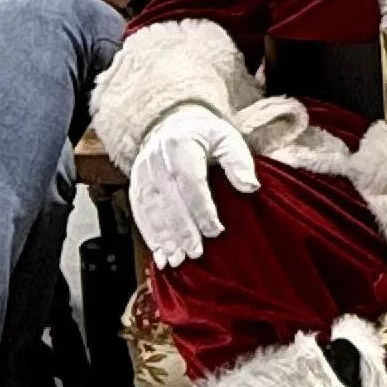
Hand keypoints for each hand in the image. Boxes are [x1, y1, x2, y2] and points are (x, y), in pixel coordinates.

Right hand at [128, 103, 257, 267]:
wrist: (172, 124)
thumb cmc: (205, 135)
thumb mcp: (227, 138)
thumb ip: (239, 162)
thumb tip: (250, 187)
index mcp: (180, 145)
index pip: (190, 182)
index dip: (202, 209)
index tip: (216, 231)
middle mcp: (156, 159)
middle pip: (168, 200)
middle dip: (182, 229)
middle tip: (195, 253)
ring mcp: (142, 173)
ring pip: (151, 210)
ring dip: (164, 238)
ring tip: (177, 261)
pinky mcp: (136, 185)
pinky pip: (140, 213)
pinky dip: (150, 236)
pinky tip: (160, 255)